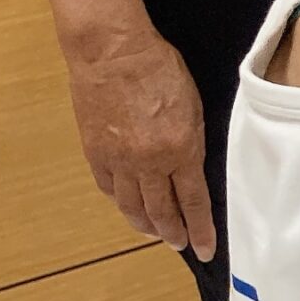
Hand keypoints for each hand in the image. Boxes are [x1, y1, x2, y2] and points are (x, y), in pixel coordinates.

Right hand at [61, 17, 216, 259]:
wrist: (112, 51)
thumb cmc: (160, 69)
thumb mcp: (194, 107)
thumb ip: (193, 142)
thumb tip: (190, 168)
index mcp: (181, 150)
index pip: (194, 203)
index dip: (201, 230)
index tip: (205, 250)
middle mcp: (148, 163)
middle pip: (161, 211)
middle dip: (173, 233)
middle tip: (180, 244)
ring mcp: (118, 159)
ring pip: (131, 205)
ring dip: (144, 223)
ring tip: (154, 232)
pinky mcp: (94, 150)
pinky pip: (107, 186)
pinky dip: (118, 199)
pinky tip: (126, 203)